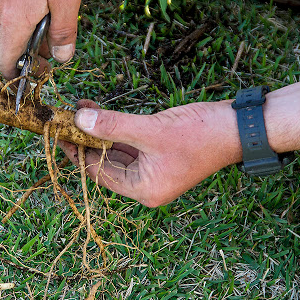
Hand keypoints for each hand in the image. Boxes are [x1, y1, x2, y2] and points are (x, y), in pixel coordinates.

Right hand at [0, 0, 85, 78]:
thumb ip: (64, 32)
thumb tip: (61, 58)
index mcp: (14, 18)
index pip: (4, 59)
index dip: (16, 75)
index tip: (34, 76)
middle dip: (12, 60)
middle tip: (37, 59)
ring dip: (14, 39)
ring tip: (42, 31)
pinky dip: (13, 20)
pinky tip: (35, 8)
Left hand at [60, 100, 242, 206]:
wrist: (239, 127)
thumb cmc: (200, 135)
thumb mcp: (151, 130)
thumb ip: (113, 126)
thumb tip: (79, 121)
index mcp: (143, 189)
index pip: (98, 173)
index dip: (77, 152)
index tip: (60, 133)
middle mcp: (145, 184)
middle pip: (104, 162)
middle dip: (85, 139)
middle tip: (65, 120)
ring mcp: (152, 169)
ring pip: (114, 150)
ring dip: (98, 130)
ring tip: (79, 110)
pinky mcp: (157, 153)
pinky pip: (128, 142)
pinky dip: (114, 128)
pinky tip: (98, 111)